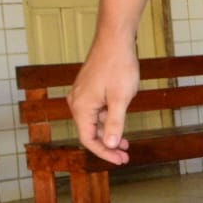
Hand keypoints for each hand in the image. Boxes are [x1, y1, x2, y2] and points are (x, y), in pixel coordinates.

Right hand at [68, 41, 140, 164]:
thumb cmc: (118, 67)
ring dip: (108, 134)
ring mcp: (81, 95)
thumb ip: (114, 123)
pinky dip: (107, 120)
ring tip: (125, 144)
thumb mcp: (121, 99)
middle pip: (89, 132)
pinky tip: (120, 124)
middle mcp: (76, 102)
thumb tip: (108, 145)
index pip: (88, 139)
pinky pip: (96, 111)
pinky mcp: (88, 89)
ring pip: (93, 122)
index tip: (120, 160)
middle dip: (107, 145)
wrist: (115, 41)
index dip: (104, 152)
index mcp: (81, 107)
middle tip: (125, 156)